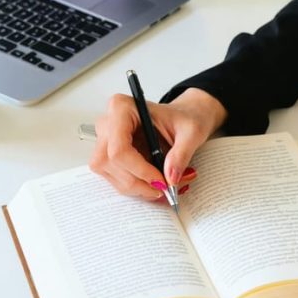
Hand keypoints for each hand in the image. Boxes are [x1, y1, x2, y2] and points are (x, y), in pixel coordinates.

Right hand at [89, 88, 226, 199]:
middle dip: (139, 183)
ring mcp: (105, 141)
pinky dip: (138, 187)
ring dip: (139, 188)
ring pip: (112, 176)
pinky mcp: (108, 157)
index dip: (140, 170)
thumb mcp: (192, 132)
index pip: (119, 148)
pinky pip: (116, 180)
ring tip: (165, 186)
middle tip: (166, 189)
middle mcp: (108, 123)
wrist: (182, 120)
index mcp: (123, 108)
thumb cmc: (184, 119)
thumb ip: (182, 153)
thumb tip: (170, 178)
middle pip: (111, 163)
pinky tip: (155, 183)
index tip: (162, 181)